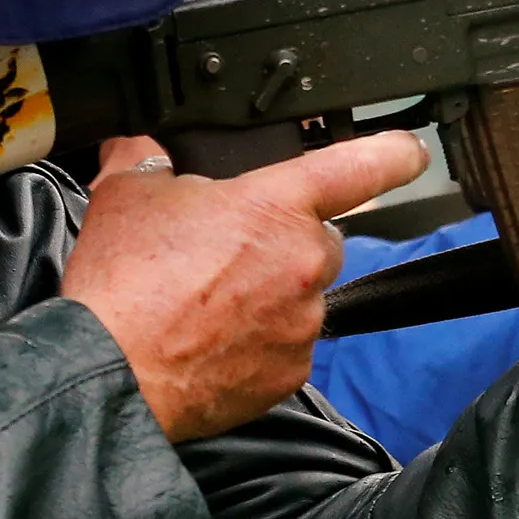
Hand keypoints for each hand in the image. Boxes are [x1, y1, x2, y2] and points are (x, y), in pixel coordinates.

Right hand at [64, 131, 426, 442]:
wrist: (109, 371)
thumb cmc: (122, 283)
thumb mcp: (126, 193)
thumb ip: (147, 155)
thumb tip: (142, 145)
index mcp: (277, 205)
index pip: (363, 166)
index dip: (394, 152)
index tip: (408, 152)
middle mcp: (303, 261)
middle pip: (319, 240)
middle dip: (282, 243)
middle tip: (226, 254)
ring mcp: (302, 321)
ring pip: (302, 296)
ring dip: (269, 295)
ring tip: (207, 303)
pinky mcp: (290, 373)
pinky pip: (286, 347)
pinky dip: (259, 343)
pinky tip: (212, 340)